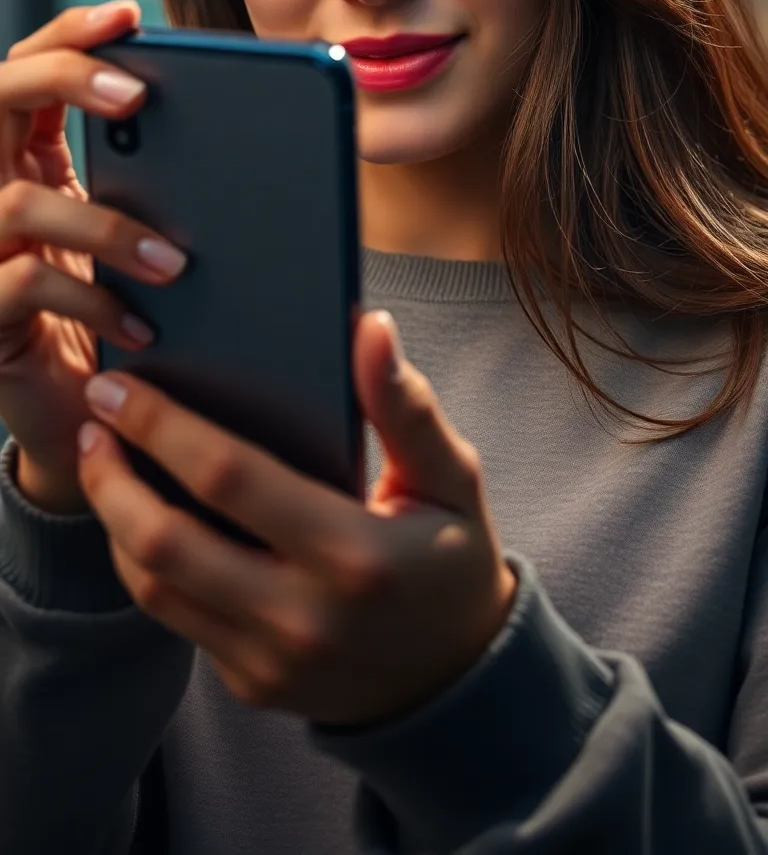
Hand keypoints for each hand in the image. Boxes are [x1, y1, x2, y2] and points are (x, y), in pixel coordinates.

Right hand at [0, 2, 187, 510]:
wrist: (90, 414)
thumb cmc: (124, 314)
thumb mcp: (142, 240)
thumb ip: (162, 187)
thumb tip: (245, 140)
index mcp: (30, 158)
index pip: (29, 67)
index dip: (70, 34)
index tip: (130, 15)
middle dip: (65, 77)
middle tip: (138, 95)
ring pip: (19, 198)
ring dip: (109, 226)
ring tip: (177, 263)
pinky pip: (25, 280)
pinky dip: (93, 298)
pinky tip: (143, 327)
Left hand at [77, 309, 516, 727]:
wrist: (457, 676)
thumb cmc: (452, 557)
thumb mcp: (452, 476)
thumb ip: (405, 406)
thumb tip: (369, 327)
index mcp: (356, 554)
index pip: (230, 479)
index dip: (162, 427)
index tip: (120, 386)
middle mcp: (304, 617)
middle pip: (167, 542)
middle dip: (112, 476)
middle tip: (95, 419)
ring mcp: (271, 660)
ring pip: (154, 587)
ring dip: (114, 519)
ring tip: (104, 462)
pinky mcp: (251, 683)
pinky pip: (175, 617)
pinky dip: (145, 562)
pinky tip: (142, 517)